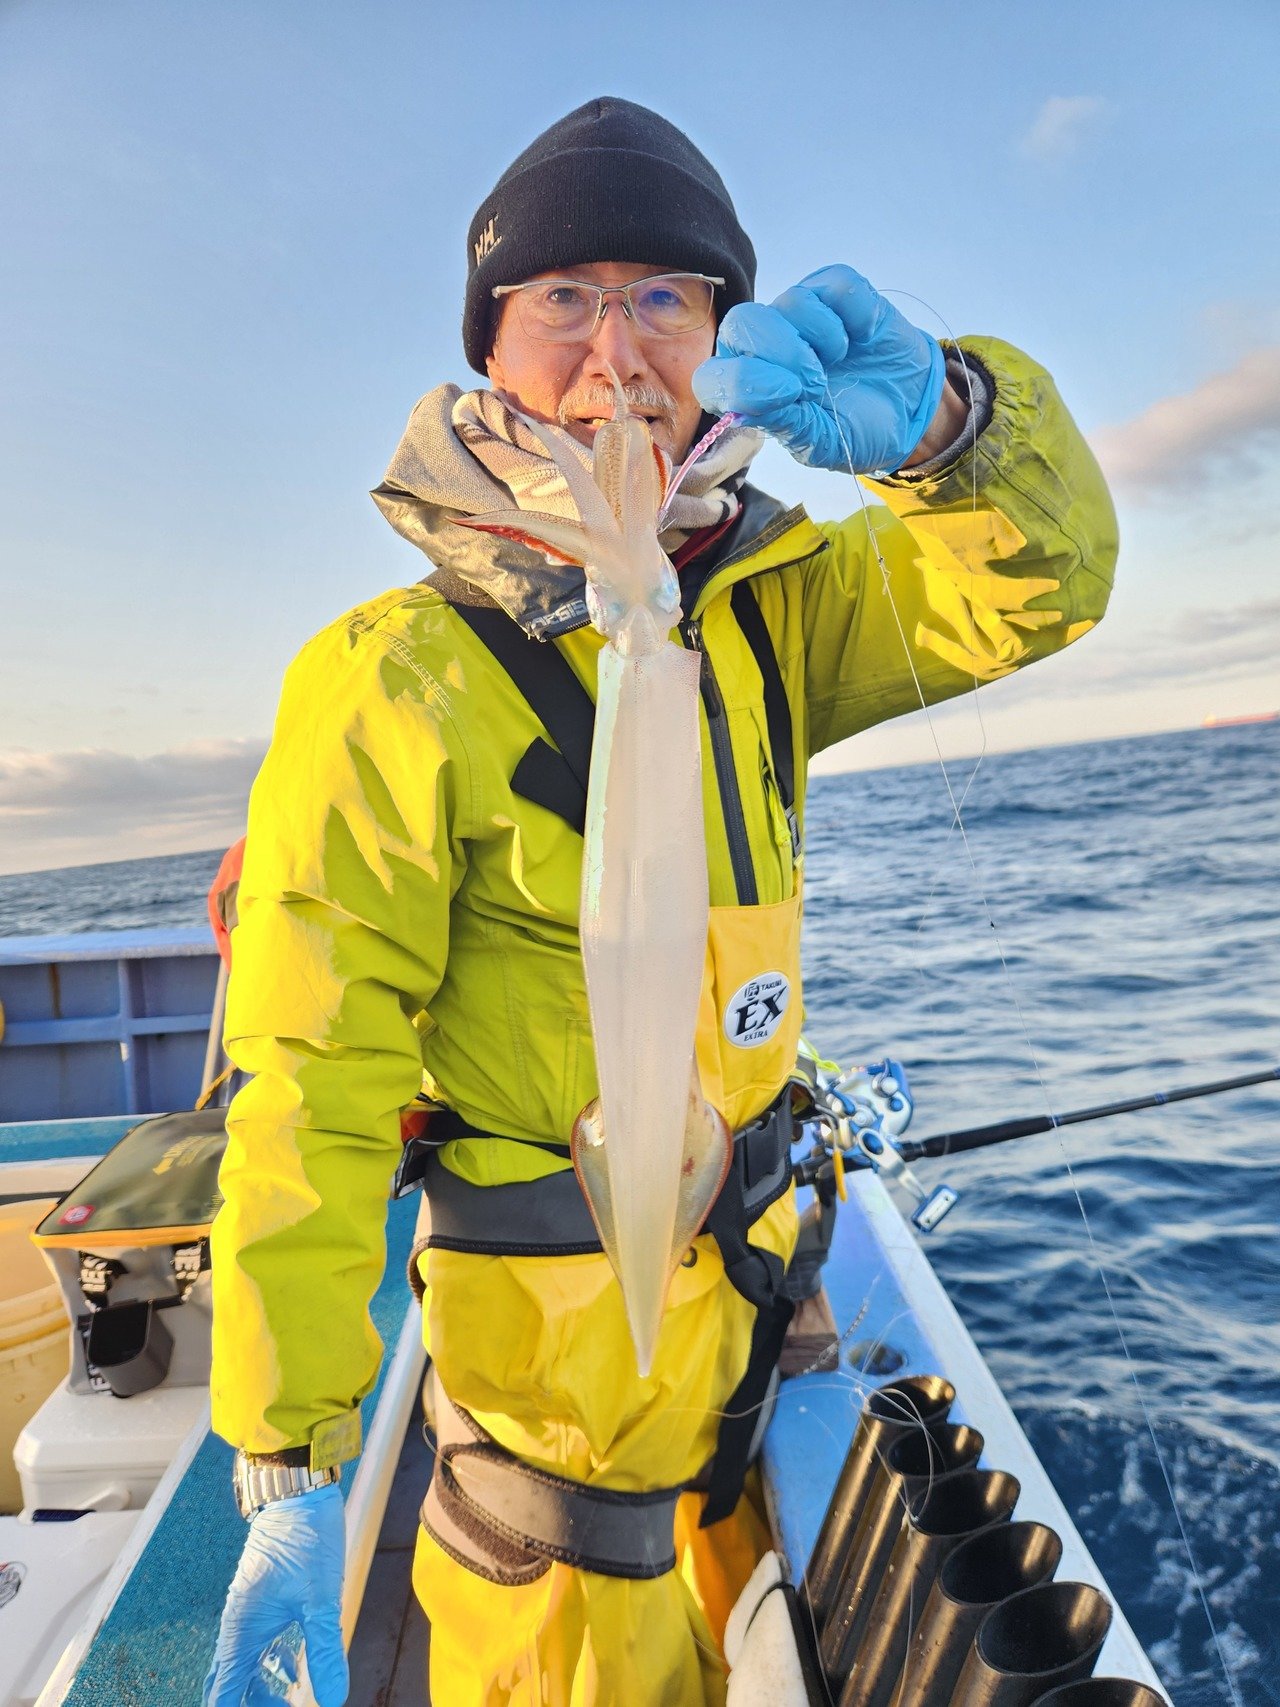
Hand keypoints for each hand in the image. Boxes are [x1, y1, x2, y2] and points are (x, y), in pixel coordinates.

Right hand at [203, 1485, 347, 1706]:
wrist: (298, 1494)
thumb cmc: (306, 1541)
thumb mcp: (322, 1598)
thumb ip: (324, 1650)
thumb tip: (332, 1699)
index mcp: (241, 1633)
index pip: (224, 1695)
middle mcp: (237, 1628)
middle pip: (232, 1686)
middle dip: (253, 1704)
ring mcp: (248, 1615)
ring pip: (246, 1668)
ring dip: (264, 1690)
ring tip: (294, 1701)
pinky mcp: (262, 1603)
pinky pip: (258, 1646)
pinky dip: (273, 1665)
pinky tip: (295, 1671)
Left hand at [692, 265, 946, 473]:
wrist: (907, 410)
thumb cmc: (854, 428)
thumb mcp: (820, 442)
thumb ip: (782, 423)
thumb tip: (748, 399)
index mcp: (748, 387)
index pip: (712, 376)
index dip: (744, 382)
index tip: (790, 397)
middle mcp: (766, 345)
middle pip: (743, 322)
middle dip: (783, 354)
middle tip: (816, 383)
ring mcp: (800, 314)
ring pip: (793, 302)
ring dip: (824, 339)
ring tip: (840, 361)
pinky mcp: (837, 292)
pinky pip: (838, 286)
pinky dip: (856, 316)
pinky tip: (863, 337)